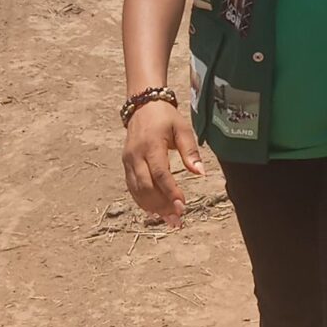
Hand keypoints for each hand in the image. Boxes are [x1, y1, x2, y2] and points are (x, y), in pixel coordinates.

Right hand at [123, 99, 203, 223]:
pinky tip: (154, 212)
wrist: (142, 106)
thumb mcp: (182, 129)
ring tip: (169, 220)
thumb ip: (190, 151)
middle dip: (162, 205)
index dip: (171, 192)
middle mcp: (136, 155)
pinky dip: (142, 201)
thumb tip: (200, 173)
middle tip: (177, 220)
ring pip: (138, 190)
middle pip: (147, 186)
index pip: (160, 174)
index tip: (182, 206)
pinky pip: (132, 187)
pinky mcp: (126, 164)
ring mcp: (128, 161)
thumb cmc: (166, 118)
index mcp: (151, 145)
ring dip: (153, 207)